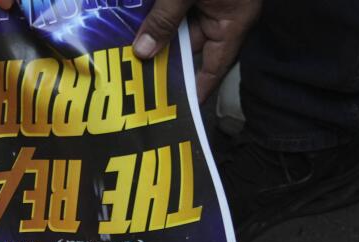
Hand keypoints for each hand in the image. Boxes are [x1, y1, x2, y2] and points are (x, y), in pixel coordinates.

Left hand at [132, 0, 260, 100]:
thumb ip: (165, 19)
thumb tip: (143, 51)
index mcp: (233, 23)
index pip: (213, 69)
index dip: (194, 91)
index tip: (175, 112)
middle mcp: (223, 16)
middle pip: (189, 50)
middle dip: (162, 62)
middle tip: (133, 81)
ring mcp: (210, 2)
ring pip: (178, 29)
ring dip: (154, 38)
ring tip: (125, 57)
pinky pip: (174, 11)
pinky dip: (156, 19)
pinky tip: (129, 29)